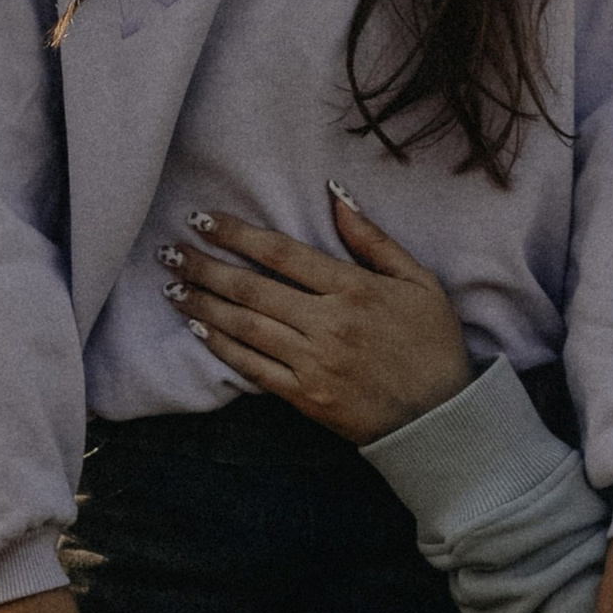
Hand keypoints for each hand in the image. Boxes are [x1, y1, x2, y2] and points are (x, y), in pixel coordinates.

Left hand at [165, 192, 473, 442]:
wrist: (442, 418)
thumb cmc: (433, 343)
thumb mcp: (418, 281)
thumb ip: (373, 239)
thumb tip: (335, 195)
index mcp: (354, 289)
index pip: (281, 253)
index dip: (237, 234)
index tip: (202, 220)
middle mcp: (328, 323)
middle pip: (252, 289)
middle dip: (205, 267)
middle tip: (169, 250)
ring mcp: (314, 363)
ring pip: (245, 327)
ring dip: (203, 304)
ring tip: (172, 285)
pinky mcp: (306, 396)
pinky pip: (253, 368)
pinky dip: (221, 347)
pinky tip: (198, 329)